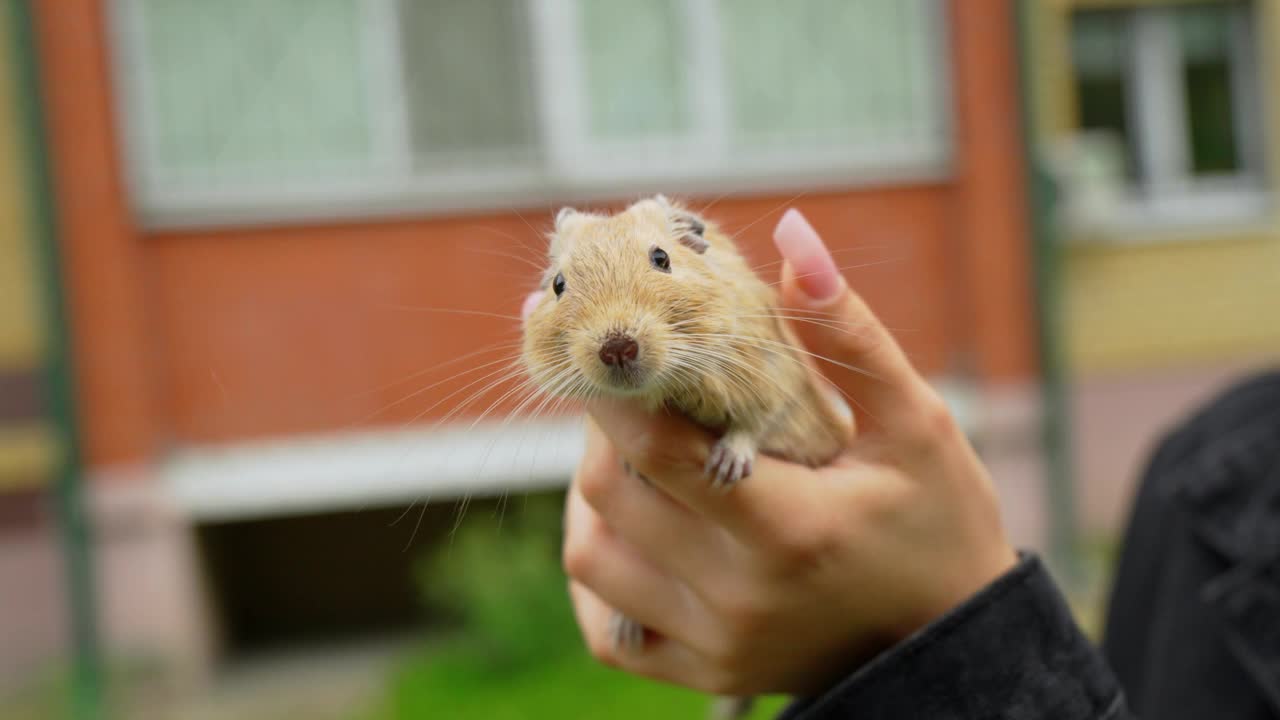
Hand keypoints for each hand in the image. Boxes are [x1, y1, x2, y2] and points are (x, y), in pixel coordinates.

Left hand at [544, 209, 1016, 695]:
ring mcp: (716, 642)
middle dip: (607, 429)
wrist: (954, 641)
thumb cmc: (940, 520)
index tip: (597, 342)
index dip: (613, 389)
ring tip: (637, 454)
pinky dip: (602, 573)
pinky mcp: (704, 673)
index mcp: (790, 526)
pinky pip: (609, 631)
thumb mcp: (915, 422)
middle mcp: (740, 595)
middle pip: (610, 494)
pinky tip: (634, 531)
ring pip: (592, 557)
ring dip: (594, 495)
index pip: (658, 449)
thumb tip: (791, 235)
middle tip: (635, 393)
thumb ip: (846, 333)